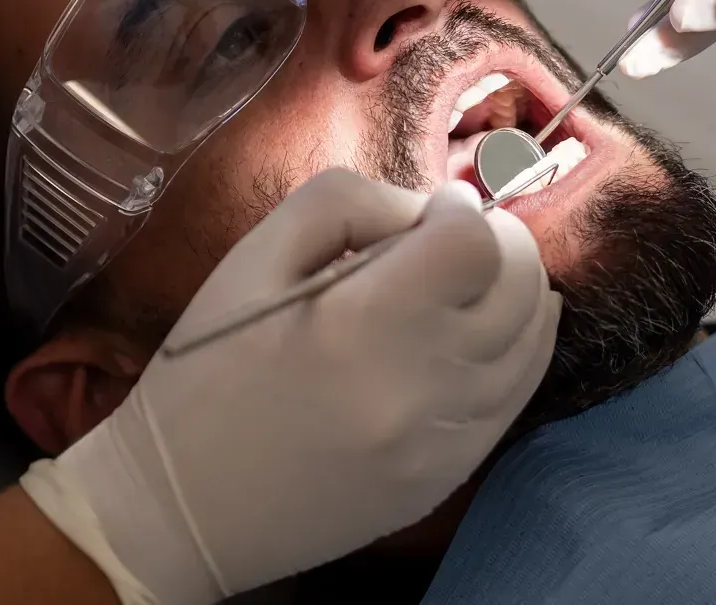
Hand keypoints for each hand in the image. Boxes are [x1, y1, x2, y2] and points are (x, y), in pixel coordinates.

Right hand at [23, 170, 558, 603]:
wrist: (182, 509)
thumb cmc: (209, 369)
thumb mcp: (254, 257)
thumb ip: (350, 205)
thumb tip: (432, 209)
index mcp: (360, 324)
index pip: (474, 244)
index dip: (461, 211)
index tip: (432, 211)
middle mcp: (420, 387)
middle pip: (522, 285)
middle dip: (502, 241)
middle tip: (460, 236)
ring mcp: (444, 441)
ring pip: (533, 339)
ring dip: (517, 291)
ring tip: (475, 278)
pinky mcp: (450, 476)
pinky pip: (519, 396)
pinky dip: (518, 348)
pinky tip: (491, 328)